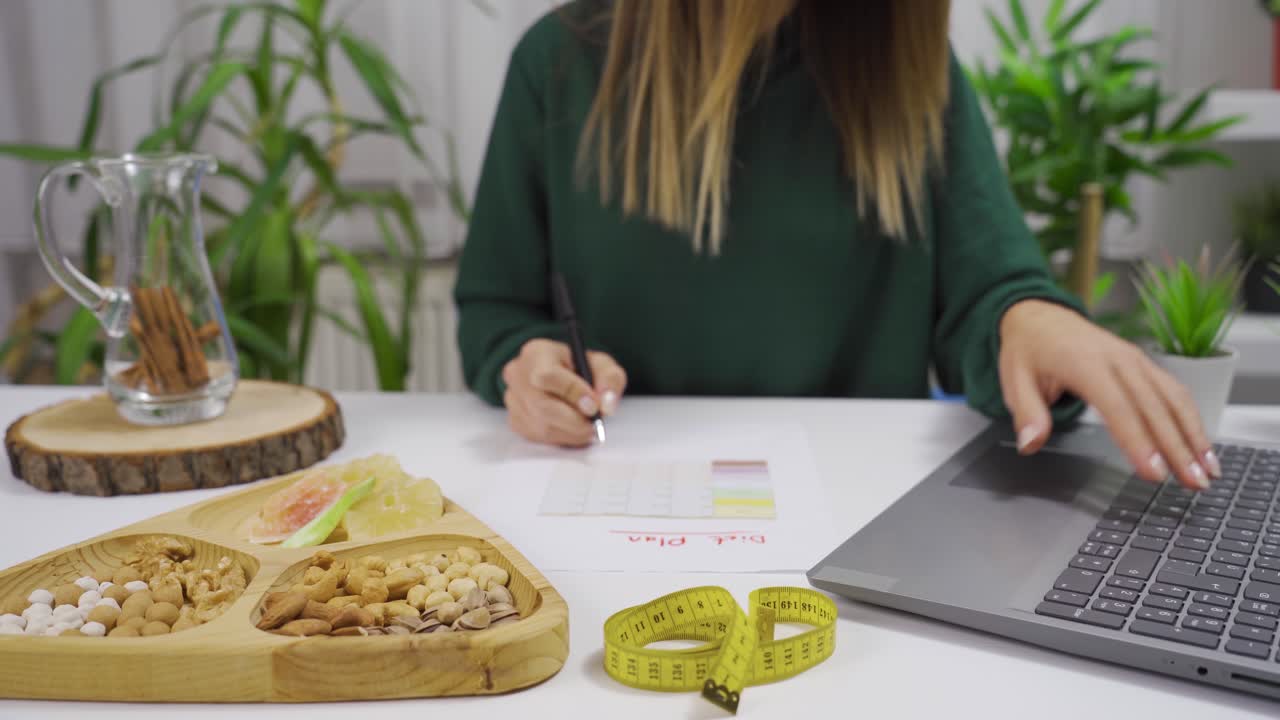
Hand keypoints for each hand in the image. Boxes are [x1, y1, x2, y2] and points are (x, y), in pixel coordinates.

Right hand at [501, 338, 627, 446]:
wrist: (562, 377)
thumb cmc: (581, 369)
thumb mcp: (602, 365)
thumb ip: (610, 380)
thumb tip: (606, 405)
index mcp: (536, 353)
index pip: (547, 376)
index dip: (573, 393)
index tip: (594, 406)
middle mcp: (517, 374)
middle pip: (541, 405)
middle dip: (574, 420)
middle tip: (595, 424)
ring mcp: (513, 399)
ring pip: (541, 426)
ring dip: (571, 432)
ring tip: (588, 426)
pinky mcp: (516, 420)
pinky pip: (539, 437)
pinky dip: (562, 437)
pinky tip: (573, 428)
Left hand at [998, 299, 1218, 489]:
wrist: (1039, 316)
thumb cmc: (1028, 351)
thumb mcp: (1014, 380)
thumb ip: (1026, 413)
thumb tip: (1030, 443)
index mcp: (1085, 363)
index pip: (1117, 408)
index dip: (1138, 442)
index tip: (1154, 473)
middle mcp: (1117, 359)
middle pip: (1154, 407)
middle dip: (1177, 448)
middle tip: (1193, 483)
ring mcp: (1135, 359)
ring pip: (1173, 398)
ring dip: (1194, 435)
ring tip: (1208, 472)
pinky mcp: (1144, 363)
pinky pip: (1174, 390)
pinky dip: (1191, 418)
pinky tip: (1201, 444)